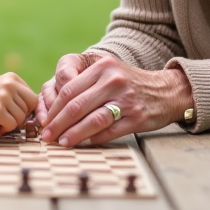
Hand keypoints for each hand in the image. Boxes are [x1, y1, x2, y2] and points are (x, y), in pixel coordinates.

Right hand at [0, 73, 35, 130]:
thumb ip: (19, 95)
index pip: (33, 98)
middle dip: (19, 117)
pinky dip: (5, 129)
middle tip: (6, 117)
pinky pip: (12, 125)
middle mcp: (9, 85)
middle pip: (28, 109)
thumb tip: (39, 112)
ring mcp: (3, 97)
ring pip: (21, 118)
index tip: (15, 112)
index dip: (26, 109)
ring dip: (12, 123)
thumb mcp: (2, 88)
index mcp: (12, 78)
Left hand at [38, 55, 193, 147]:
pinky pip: (109, 131)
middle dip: (57, 123)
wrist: (166, 90)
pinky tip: (83, 144)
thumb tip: (52, 105)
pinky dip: (94, 139)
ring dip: (73, 134)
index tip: (43, 121)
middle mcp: (114, 80)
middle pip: (77, 105)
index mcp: (102, 66)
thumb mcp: (107, 70)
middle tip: (46, 136)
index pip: (69, 89)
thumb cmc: (127, 82)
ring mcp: (126, 99)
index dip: (53, 108)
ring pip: (92, 119)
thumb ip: (82, 81)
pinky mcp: (137, 117)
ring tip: (61, 142)